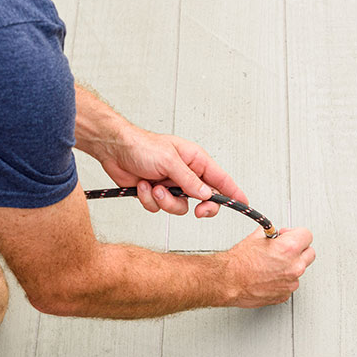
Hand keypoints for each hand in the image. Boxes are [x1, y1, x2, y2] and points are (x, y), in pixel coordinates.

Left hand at [98, 125, 247, 217]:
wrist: (114, 150)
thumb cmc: (141, 146)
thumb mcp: (169, 161)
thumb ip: (189, 180)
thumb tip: (207, 195)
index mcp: (195, 160)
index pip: (220, 178)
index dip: (233, 192)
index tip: (243, 203)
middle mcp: (185, 174)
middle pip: (204, 199)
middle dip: (199, 206)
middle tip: (198, 211)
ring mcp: (171, 185)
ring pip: (179, 207)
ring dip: (165, 201)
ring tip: (154, 187)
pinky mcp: (155, 194)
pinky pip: (159, 208)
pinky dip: (149, 200)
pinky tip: (141, 186)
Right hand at [223, 227, 314, 306]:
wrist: (228, 281)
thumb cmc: (238, 262)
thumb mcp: (256, 237)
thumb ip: (272, 235)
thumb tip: (275, 234)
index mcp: (289, 249)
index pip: (307, 235)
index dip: (296, 233)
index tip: (288, 235)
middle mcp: (294, 266)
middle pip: (310, 253)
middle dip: (298, 249)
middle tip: (284, 248)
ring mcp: (291, 283)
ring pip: (300, 269)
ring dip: (290, 265)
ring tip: (272, 264)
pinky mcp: (285, 295)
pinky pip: (290, 283)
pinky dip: (283, 280)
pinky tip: (269, 276)